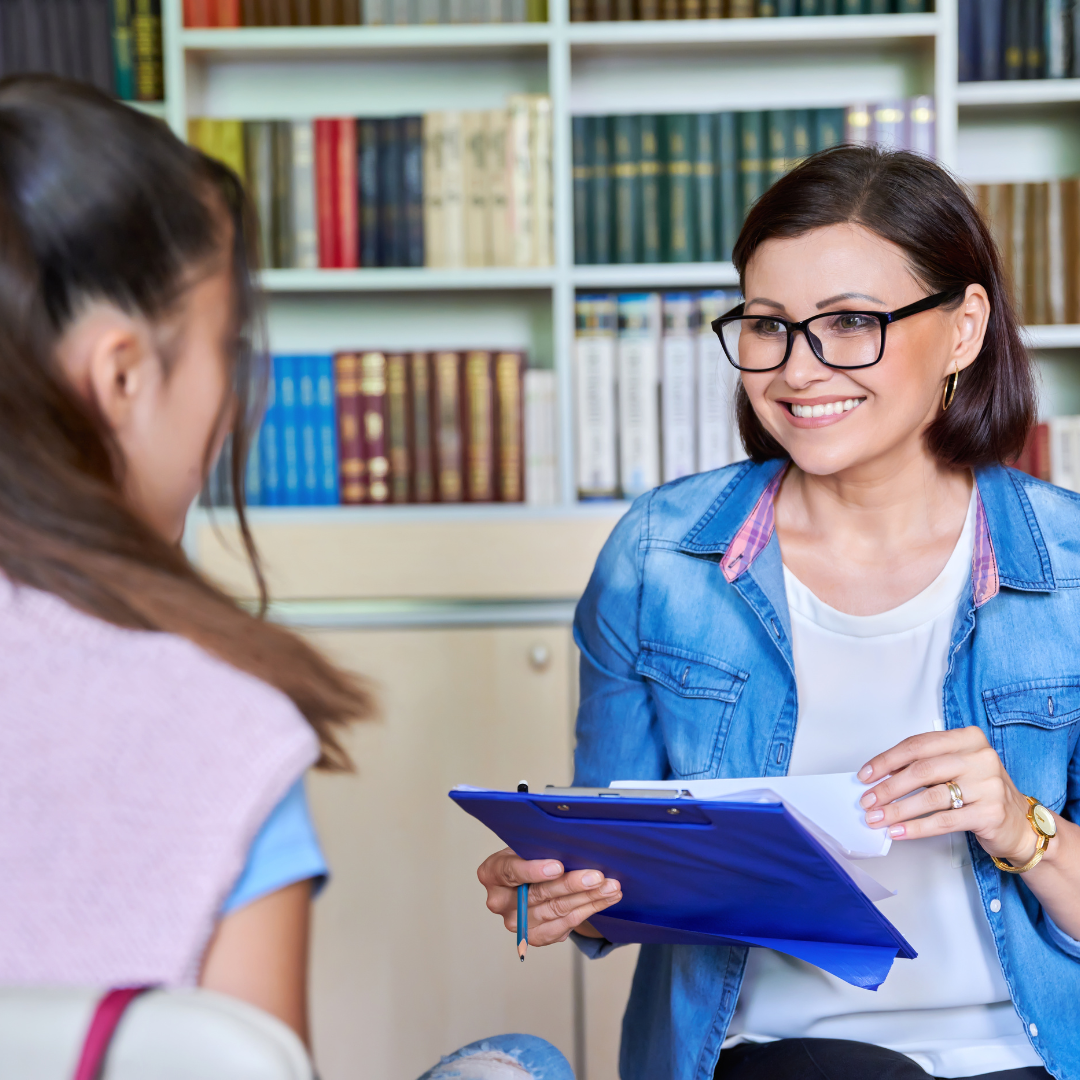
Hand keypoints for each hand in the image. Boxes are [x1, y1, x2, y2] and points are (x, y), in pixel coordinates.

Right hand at [477, 847, 622, 945]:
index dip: (534, 870)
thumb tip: (573, 842)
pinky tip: (604, 900)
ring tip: (610, 887)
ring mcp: (515, 922)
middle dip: (572, 884)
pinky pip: (563, 926)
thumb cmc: (529, 856)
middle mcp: (499, 901)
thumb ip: (541, 847)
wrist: (530, 879)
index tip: (558, 866)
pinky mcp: (533, 936)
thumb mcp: (528, 845)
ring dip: (588, 898)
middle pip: (538, 894)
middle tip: (597, 877)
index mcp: (491, 873)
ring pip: (556, 910)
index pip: (510, 871)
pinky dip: (587, 912)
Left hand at [858, 726, 1041, 865]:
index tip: (866, 775)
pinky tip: (899, 831)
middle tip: (868, 800)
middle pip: (922, 770)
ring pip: (930, 797)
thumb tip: (880, 776)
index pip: (918, 745)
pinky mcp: (990, 814)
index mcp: (968, 738)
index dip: (886, 761)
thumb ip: (924, 765)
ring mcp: (988, 785)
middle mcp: (980, 758)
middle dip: (888, 787)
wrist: (1021, 823)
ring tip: (877, 819)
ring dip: (897, 810)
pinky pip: (944, 821)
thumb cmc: (980, 791)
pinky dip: (916, 827)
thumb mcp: (955, 768)